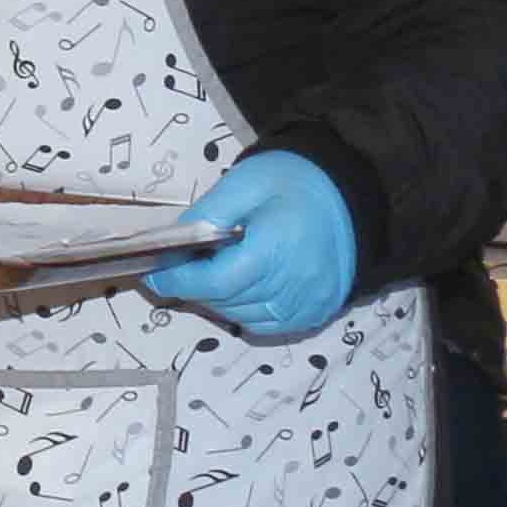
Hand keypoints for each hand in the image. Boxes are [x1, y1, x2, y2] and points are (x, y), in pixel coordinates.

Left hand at [146, 150, 357, 338]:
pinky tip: (238, 286)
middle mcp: (295, 286)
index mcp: (276, 250)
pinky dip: (244, 310)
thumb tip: (173, 244)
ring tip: (207, 274)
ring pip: (243, 317)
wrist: (353, 195)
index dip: (179, 280)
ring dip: (217, 301)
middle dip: (193, 287)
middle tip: (175, 268)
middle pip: (226, 301)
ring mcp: (309, 305)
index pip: (215, 281)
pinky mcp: (316, 313)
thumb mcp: (244, 182)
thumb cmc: (295, 182)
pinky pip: (267, 324)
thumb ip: (207, 214)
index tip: (153, 272)